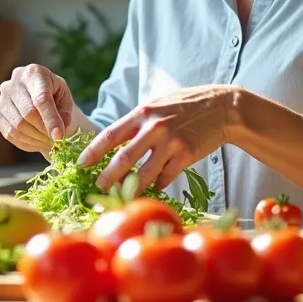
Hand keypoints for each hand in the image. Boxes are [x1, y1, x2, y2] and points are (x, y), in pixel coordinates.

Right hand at [0, 64, 74, 152]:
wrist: (38, 96)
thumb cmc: (55, 95)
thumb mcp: (65, 98)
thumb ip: (65, 113)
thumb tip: (59, 132)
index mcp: (34, 73)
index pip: (41, 99)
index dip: (51, 119)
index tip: (60, 136)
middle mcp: (13, 83)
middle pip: (28, 114)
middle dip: (45, 131)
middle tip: (58, 141)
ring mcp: (1, 99)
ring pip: (18, 127)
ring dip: (37, 139)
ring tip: (50, 142)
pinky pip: (10, 135)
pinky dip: (27, 143)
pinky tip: (38, 142)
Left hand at [78, 85, 238, 192]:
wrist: (222, 108)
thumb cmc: (186, 106)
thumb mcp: (158, 105)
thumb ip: (139, 121)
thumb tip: (116, 142)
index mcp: (143, 112)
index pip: (110, 135)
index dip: (92, 152)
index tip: (81, 164)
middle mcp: (154, 127)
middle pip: (123, 158)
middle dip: (107, 177)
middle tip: (97, 187)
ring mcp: (171, 142)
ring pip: (144, 174)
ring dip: (130, 188)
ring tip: (121, 196)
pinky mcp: (186, 156)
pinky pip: (164, 178)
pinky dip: (156, 186)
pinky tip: (153, 188)